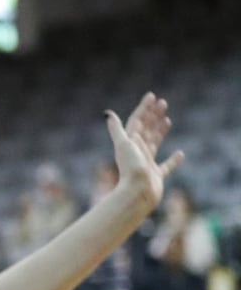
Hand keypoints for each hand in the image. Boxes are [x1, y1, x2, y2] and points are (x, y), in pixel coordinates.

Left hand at [108, 92, 183, 209]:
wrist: (137, 193)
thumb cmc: (131, 168)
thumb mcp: (124, 146)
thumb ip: (117, 130)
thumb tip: (108, 114)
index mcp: (130, 143)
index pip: (136, 121)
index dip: (143, 108)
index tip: (152, 96)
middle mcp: (137, 152)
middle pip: (145, 129)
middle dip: (153, 115)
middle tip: (163, 102)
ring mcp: (146, 163)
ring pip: (154, 143)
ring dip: (160, 131)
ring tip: (167, 120)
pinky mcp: (156, 176)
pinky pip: (166, 166)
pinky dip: (173, 160)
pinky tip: (181, 154)